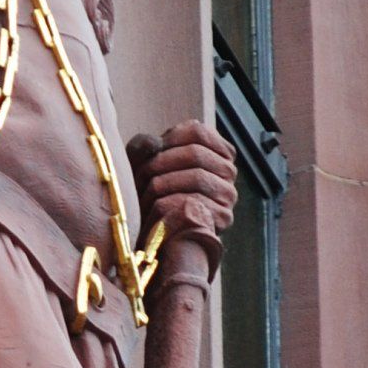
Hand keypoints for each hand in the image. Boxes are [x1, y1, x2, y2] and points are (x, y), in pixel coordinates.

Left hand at [128, 120, 238, 239]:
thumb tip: (155, 144)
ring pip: (196, 177)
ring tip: (143, 197)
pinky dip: (167, 206)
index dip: (168, 140)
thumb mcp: (142, 163)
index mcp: (213, 150)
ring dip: (162, 185)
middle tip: (140, 177)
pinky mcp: (223, 217)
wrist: (153, 235)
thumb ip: (144, 146)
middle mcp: (227, 170)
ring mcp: (228, 194)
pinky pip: (194, 203)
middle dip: (161, 163)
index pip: (197, 132)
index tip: (149, 153)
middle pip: (195, 154)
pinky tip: (154, 212)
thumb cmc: (147, 192)